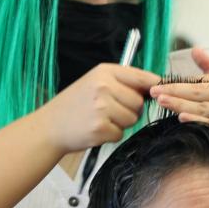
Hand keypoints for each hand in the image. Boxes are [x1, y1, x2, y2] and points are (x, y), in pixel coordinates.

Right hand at [39, 64, 158, 152]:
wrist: (49, 127)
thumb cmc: (74, 105)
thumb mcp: (94, 83)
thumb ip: (121, 82)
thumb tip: (155, 86)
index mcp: (104, 72)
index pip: (141, 76)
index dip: (154, 86)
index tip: (158, 92)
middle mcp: (103, 87)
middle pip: (139, 102)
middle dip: (131, 110)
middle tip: (111, 111)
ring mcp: (102, 108)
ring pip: (132, 119)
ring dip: (121, 123)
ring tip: (101, 119)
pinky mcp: (100, 128)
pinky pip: (120, 133)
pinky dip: (111, 135)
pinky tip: (95, 129)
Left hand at [149, 48, 208, 153]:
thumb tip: (194, 49)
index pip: (202, 79)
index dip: (179, 82)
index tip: (159, 83)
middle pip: (200, 91)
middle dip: (175, 90)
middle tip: (154, 90)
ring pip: (204, 108)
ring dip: (180, 104)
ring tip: (162, 101)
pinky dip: (197, 121)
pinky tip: (182, 117)